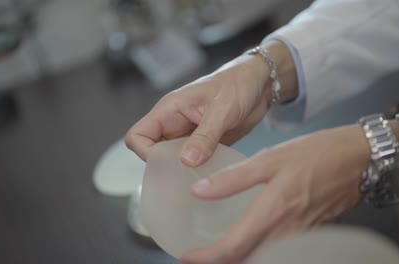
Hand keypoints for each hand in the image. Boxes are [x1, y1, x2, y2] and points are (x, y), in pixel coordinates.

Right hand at [125, 41, 296, 166]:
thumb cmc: (238, 84)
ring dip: (183, 171)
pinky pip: (193, 162)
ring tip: (201, 181)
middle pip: (153, 152)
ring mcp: (189, 135)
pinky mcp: (204, 144)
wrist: (260, 83)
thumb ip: (205, 136)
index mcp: (169, 110)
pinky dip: (199, 171)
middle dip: (166, 167)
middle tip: (187, 179)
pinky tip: (212, 177)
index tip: (167, 165)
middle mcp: (174, 124)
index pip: (137, 136)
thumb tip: (186, 161)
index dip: (145, 153)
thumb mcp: (222, 110)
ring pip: (172, 160)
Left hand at [181, 124, 377, 263]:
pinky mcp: (311, 234)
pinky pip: (280, 253)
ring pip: (264, 260)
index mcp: (273, 212)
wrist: (361, 158)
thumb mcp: (271, 159)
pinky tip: (251, 241)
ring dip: (239, 260)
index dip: (207, 258)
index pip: (233, 248)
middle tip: (201, 256)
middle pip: (247, 262)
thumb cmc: (318, 154)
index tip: (188, 256)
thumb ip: (233, 178)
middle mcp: (287, 232)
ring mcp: (301, 237)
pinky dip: (260, 253)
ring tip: (220, 251)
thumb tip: (199, 190)